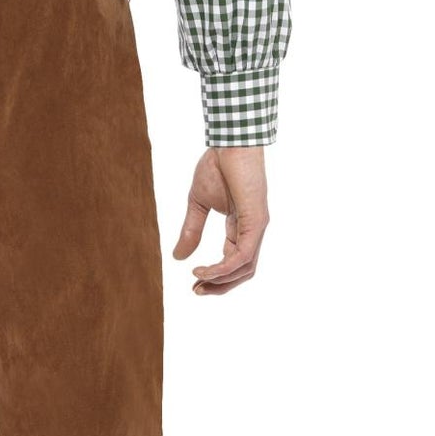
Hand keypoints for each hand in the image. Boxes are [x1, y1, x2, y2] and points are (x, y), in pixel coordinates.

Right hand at [172, 146, 269, 295]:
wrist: (230, 144)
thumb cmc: (217, 167)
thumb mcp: (198, 204)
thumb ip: (191, 230)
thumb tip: (177, 258)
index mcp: (240, 227)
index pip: (233, 262)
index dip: (214, 276)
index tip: (193, 283)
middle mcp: (252, 231)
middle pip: (243, 271)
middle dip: (220, 286)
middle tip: (197, 292)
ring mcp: (257, 227)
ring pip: (245, 268)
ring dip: (221, 281)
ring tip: (198, 282)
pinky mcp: (256, 222)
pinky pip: (243, 256)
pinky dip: (224, 268)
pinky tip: (205, 270)